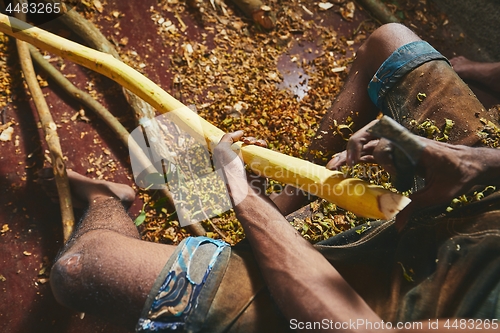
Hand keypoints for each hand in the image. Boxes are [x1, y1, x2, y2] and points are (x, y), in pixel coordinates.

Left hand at [213, 131, 269, 204]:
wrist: (243, 188)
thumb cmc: (230, 169)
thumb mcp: (221, 150)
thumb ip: (227, 137)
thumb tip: (241, 132)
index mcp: (230, 158)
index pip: (238, 144)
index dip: (242, 138)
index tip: (243, 138)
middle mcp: (240, 162)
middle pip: (249, 145)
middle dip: (252, 140)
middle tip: (251, 142)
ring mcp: (252, 166)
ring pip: (258, 149)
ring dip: (260, 142)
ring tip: (259, 144)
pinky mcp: (262, 171)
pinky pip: (266, 157)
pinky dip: (267, 150)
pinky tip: (264, 147)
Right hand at [325, 120, 482, 229]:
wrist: (471, 163)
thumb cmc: (457, 176)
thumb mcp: (438, 194)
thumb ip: (414, 207)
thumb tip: (397, 227)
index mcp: (413, 146)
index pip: (386, 143)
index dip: (380, 159)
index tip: (380, 173)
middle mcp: (403, 141)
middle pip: (370, 133)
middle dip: (352, 147)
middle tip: (342, 165)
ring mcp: (398, 145)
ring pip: (368, 141)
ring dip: (349, 151)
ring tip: (333, 165)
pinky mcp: (396, 152)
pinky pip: (373, 150)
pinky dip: (358, 157)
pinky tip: (347, 167)